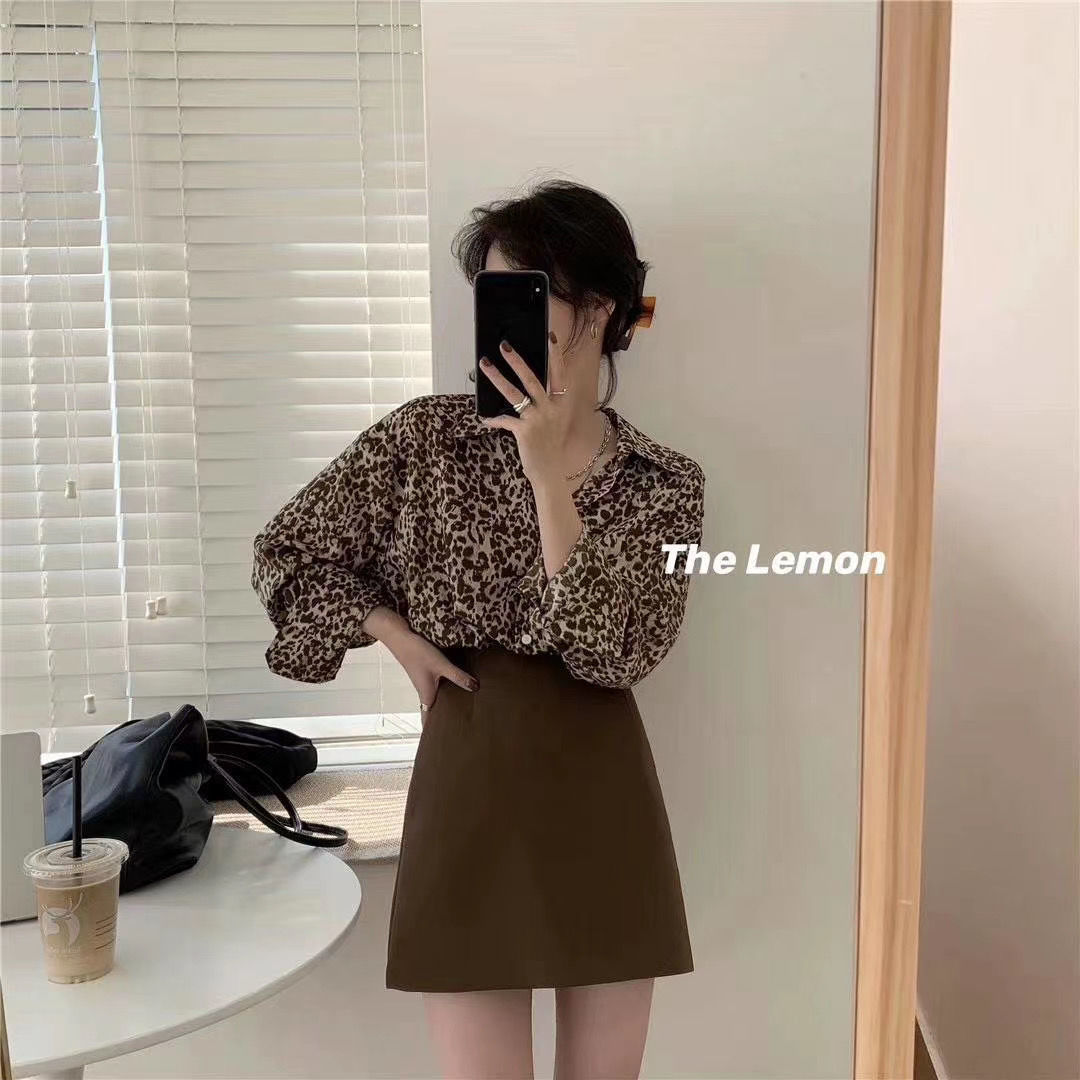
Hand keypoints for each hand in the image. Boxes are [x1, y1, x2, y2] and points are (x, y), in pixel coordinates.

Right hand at [388, 628, 478, 724]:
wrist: (401, 638)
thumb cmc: (418, 653)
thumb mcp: (442, 665)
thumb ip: (459, 676)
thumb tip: (475, 688)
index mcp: (427, 696)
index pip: (428, 721)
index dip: (433, 733)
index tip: (442, 745)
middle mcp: (424, 693)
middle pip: (433, 712)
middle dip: (443, 722)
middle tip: (458, 732)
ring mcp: (424, 684)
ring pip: (435, 700)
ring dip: (445, 707)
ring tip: (461, 714)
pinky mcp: (426, 675)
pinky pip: (436, 689)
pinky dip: (445, 694)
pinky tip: (456, 689)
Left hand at [478, 334, 573, 487]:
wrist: (550, 472)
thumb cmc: (550, 445)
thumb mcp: (555, 421)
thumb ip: (546, 404)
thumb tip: (525, 387)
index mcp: (560, 404)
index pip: (559, 374)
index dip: (555, 355)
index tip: (550, 337)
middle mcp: (551, 409)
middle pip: (532, 379)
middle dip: (516, 360)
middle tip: (504, 346)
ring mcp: (538, 420)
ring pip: (515, 394)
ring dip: (497, 377)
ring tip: (485, 365)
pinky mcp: (524, 431)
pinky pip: (504, 420)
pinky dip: (493, 419)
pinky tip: (485, 418)